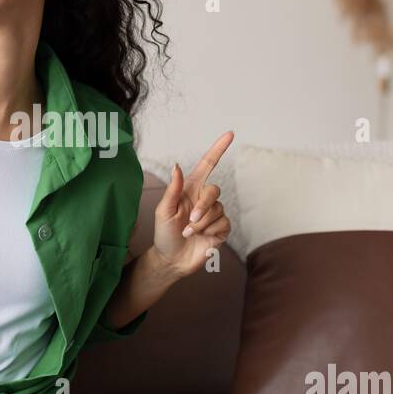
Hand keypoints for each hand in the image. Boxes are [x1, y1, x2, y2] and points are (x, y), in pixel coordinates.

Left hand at [150, 130, 234, 278]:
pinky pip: (223, 223)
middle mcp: (204, 199)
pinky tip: (201, 237)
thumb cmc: (164, 234)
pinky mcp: (221, 229)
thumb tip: (177, 166)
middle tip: (190, 220)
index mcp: (189, 189)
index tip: (230, 134)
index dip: (218, 149)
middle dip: (203, 206)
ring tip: (189, 232)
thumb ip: (172, 189)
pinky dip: (210, 230)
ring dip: (201, 223)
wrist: (171, 259)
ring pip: (218, 209)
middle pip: (214, 190)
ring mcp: (214, 214)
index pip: (208, 165)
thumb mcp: (163, 210)